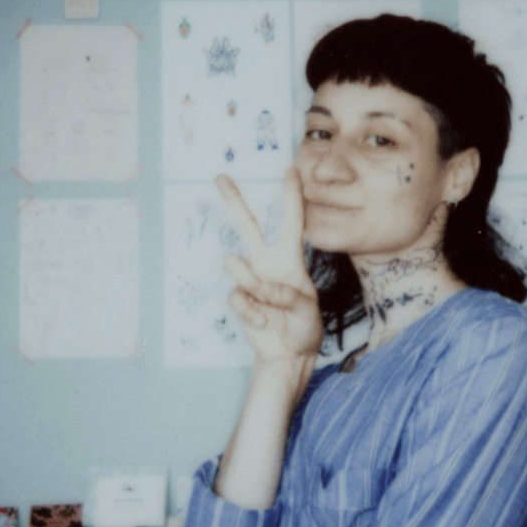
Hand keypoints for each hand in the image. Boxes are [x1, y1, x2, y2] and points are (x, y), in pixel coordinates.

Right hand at [215, 169, 322, 362]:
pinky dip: (250, 312)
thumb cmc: (305, 327)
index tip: (290, 171)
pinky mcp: (239, 299)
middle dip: (234, 201)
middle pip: (248, 226)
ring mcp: (251, 280)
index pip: (292, 222)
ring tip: (268, 304)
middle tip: (220, 176)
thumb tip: (251, 280)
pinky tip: (262, 322)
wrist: (289, 355)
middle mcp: (268, 264)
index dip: (291, 197)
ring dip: (254, 285)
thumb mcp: (306, 308)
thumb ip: (281, 292)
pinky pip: (236, 297)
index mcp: (291, 260)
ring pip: (237, 265)